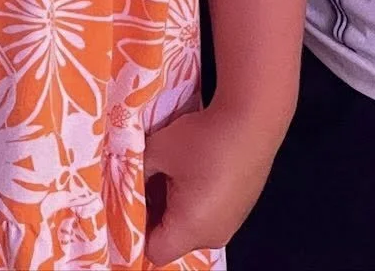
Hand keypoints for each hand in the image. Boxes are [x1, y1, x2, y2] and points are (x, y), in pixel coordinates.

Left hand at [143, 104, 280, 264]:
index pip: (155, 251)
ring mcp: (229, 224)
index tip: (124, 205)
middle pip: (173, 240)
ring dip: (172, 206)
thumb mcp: (157, 151)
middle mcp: (213, 236)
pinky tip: (186, 170)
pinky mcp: (238, 209)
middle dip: (152, 215)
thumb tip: (127, 179)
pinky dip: (192, 201)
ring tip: (161, 173)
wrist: (250, 122)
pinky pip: (207, 216)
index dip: (135, 232)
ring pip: (189, 227)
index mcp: (191, 229)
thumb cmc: (201, 140)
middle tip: (138, 184)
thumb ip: (135, 171)